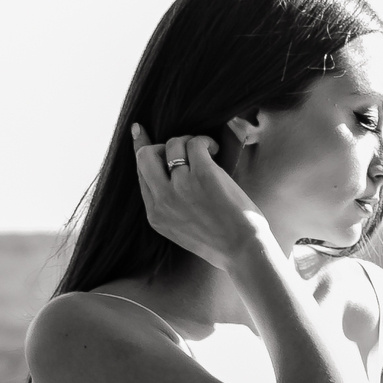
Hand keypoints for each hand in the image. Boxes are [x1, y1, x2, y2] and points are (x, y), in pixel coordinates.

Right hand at [131, 125, 260, 269]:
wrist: (243, 252)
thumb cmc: (220, 240)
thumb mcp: (181, 228)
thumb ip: (168, 204)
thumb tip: (165, 169)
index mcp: (156, 215)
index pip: (140, 174)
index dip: (141, 149)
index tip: (139, 130)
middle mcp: (163, 201)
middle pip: (146, 156)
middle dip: (163, 146)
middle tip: (184, 151)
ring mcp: (181, 187)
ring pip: (173, 145)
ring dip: (189, 142)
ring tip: (207, 153)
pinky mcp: (202, 175)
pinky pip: (194, 143)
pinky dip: (205, 141)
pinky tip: (215, 150)